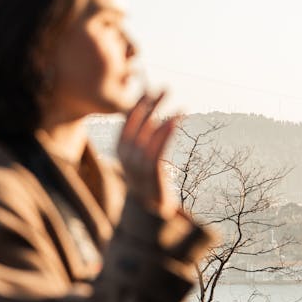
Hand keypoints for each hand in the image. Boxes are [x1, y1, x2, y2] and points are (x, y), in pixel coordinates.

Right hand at [117, 93, 179, 216]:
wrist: (149, 212)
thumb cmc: (147, 179)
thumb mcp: (141, 155)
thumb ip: (143, 136)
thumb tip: (150, 111)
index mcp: (120, 148)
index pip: (129, 120)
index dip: (140, 103)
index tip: (151, 89)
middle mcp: (126, 156)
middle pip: (138, 124)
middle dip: (152, 104)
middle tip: (166, 88)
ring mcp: (136, 167)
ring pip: (149, 137)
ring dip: (165, 119)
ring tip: (180, 107)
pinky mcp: (150, 177)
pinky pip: (157, 151)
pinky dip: (166, 134)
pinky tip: (176, 121)